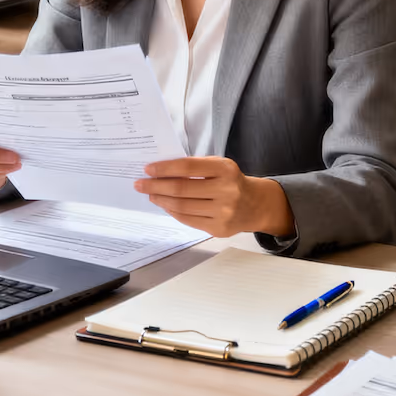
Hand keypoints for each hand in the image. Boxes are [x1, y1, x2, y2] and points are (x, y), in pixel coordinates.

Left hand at [134, 156, 294, 238]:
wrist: (255, 205)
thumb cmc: (231, 181)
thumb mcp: (219, 166)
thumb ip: (194, 167)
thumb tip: (160, 171)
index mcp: (225, 169)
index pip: (187, 168)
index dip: (164, 168)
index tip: (148, 169)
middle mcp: (226, 191)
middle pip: (181, 189)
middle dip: (156, 186)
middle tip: (140, 184)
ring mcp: (223, 213)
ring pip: (182, 207)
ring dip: (161, 200)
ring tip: (151, 194)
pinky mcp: (219, 229)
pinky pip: (188, 220)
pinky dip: (173, 211)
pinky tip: (165, 205)